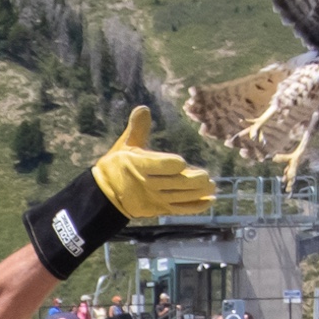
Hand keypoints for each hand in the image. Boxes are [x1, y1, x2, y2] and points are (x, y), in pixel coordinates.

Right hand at [90, 108, 212, 218]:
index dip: (171, 165)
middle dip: (192, 181)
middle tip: (206, 176)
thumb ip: (137, 128)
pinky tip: (209, 202)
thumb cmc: (118, 165)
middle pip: (173, 184)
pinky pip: (179, 209)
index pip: (158, 166)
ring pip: (179, 197)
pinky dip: (195, 207)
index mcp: (137, 166)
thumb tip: (144, 108)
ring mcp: (154, 199)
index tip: (182, 162)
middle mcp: (146, 184)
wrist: (106, 196)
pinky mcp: (159, 209)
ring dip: (197, 193)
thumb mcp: (124, 145)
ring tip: (212, 187)